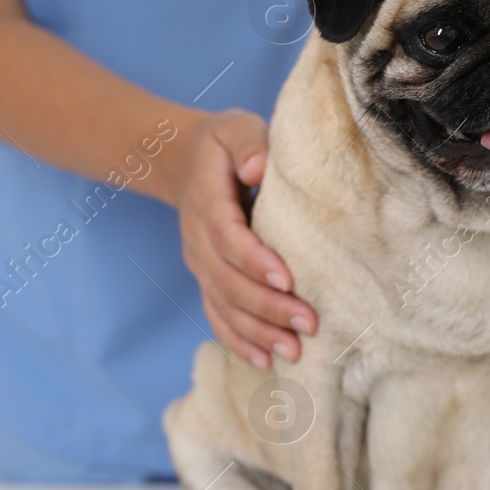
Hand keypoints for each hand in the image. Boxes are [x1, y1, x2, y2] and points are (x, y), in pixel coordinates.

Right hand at [172, 111, 317, 367]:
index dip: (256, 261)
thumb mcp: (235, 128)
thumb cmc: (223, 144)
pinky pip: (217, 315)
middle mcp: (199, 239)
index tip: (288, 279)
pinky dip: (238, 340)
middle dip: (268, 306)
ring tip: (294, 351)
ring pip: (223, 305)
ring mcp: (200, 264)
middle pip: (229, 281)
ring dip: (258, 331)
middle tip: (308, 323)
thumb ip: (249, 144)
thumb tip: (259, 168)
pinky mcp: (206, 278)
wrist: (181, 161)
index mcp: (207, 202)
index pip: (229, 238)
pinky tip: (265, 361)